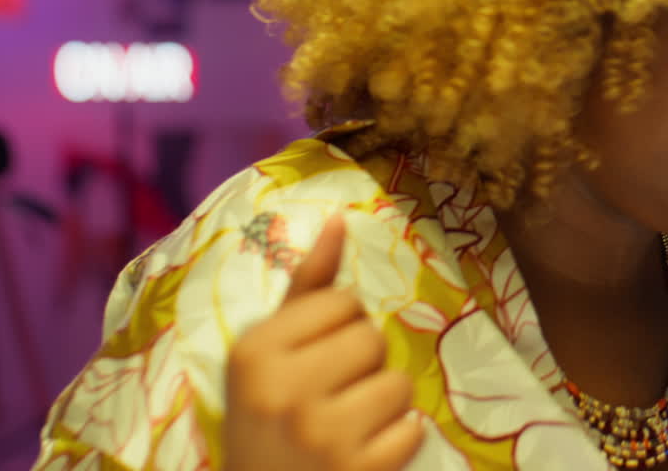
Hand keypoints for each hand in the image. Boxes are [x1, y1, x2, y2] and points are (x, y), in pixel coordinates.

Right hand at [223, 214, 423, 469]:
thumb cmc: (266, 419)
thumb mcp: (269, 353)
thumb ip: (307, 287)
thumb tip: (340, 220)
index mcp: (254, 351)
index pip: (343, 302)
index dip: (338, 329)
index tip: (313, 361)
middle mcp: (283, 389)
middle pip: (372, 338)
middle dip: (362, 365)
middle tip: (331, 397)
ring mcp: (321, 434)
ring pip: (398, 383)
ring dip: (384, 405)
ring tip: (349, 425)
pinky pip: (413, 429)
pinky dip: (398, 442)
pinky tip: (364, 453)